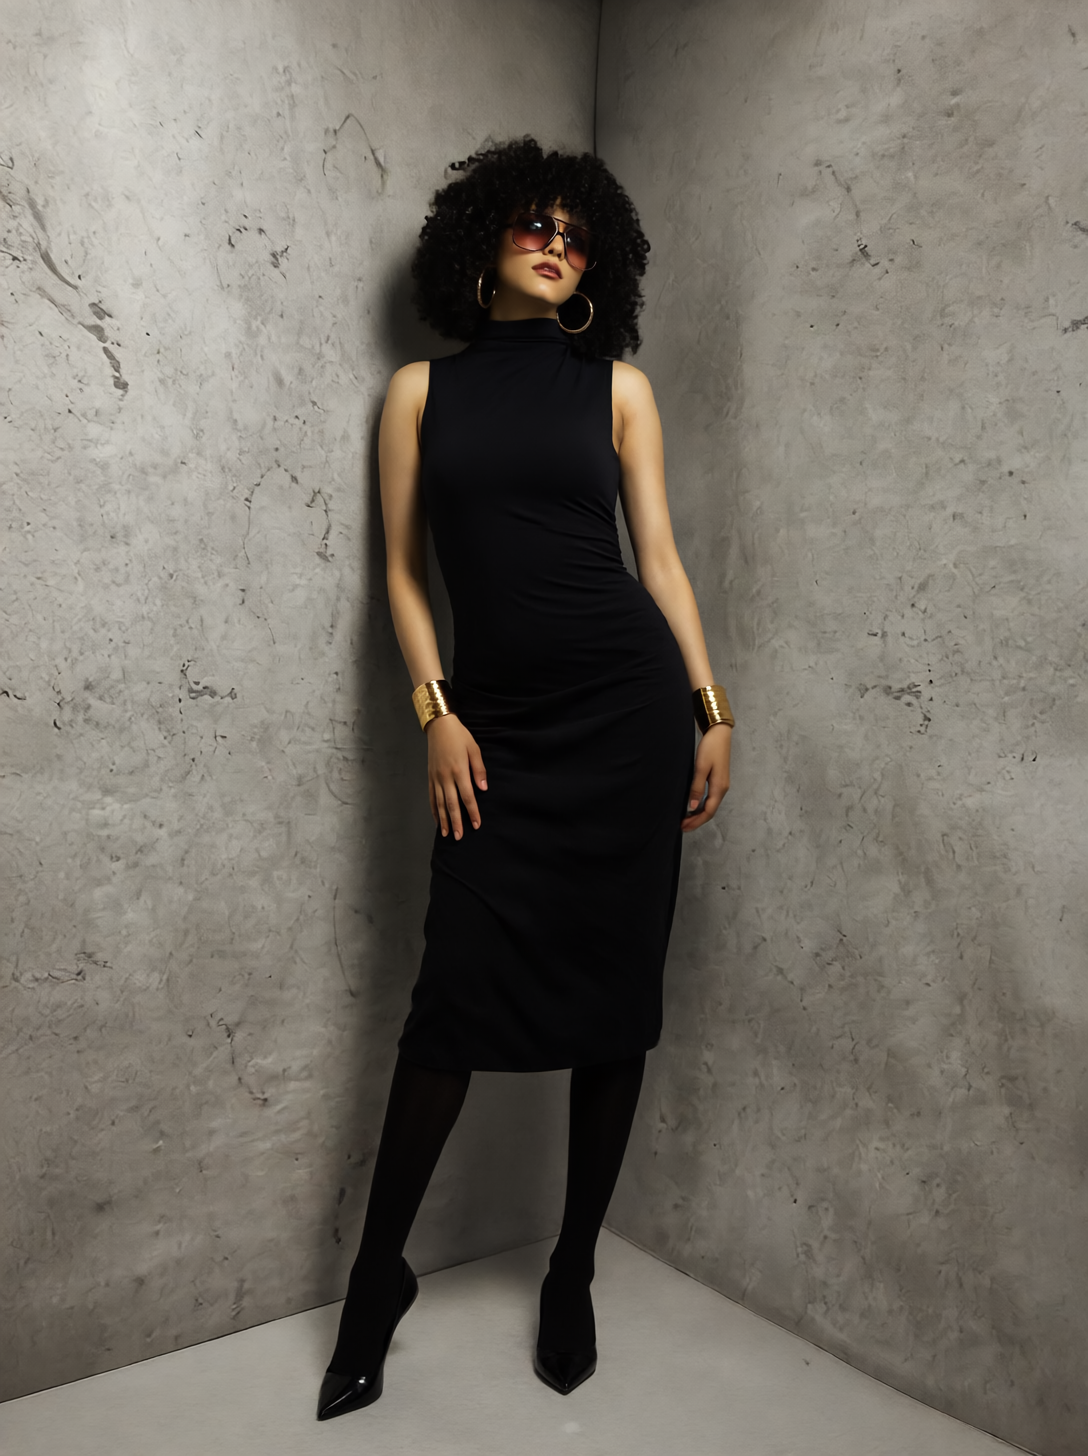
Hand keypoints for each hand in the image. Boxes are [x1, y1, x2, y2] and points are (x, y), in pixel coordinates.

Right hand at [426, 714, 486, 839]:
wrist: (439, 727)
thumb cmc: (459, 737)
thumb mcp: (474, 749)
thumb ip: (479, 770)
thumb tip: (483, 789)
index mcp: (459, 771)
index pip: (467, 797)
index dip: (472, 812)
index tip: (476, 824)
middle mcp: (446, 777)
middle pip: (452, 804)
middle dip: (456, 822)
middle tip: (460, 837)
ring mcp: (436, 778)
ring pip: (440, 803)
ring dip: (444, 820)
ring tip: (447, 834)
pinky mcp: (430, 777)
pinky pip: (432, 797)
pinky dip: (434, 810)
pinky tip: (437, 820)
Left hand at [682, 723, 730, 831]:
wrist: (719, 733)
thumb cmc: (710, 748)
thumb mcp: (701, 767)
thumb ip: (696, 788)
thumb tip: (692, 807)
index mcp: (719, 787)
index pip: (708, 811)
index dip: (696, 821)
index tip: (683, 826)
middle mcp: (722, 788)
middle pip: (710, 811)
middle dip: (697, 820)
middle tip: (682, 826)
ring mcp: (721, 784)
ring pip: (710, 805)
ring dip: (699, 814)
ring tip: (686, 819)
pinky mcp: (718, 780)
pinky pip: (710, 798)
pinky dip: (701, 805)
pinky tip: (693, 805)